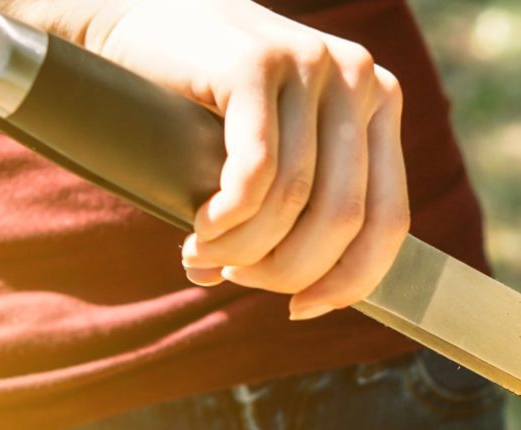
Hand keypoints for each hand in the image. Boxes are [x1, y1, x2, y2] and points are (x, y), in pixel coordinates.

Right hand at [85, 0, 407, 318]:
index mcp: (377, 104)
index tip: (302, 309)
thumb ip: (301, 210)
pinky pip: (256, 173)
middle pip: (344, 218)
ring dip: (244, 250)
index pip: (390, 220)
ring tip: (203, 257)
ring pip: (294, 201)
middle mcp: (357, 79)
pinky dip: (228, 218)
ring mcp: (310, 64)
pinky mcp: (256, 63)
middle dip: (287, 271)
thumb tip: (306, 301)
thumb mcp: (272, 150)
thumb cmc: (202, 98)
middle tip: (237, 280)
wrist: (130, 17)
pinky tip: (202, 227)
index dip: (350, 281)